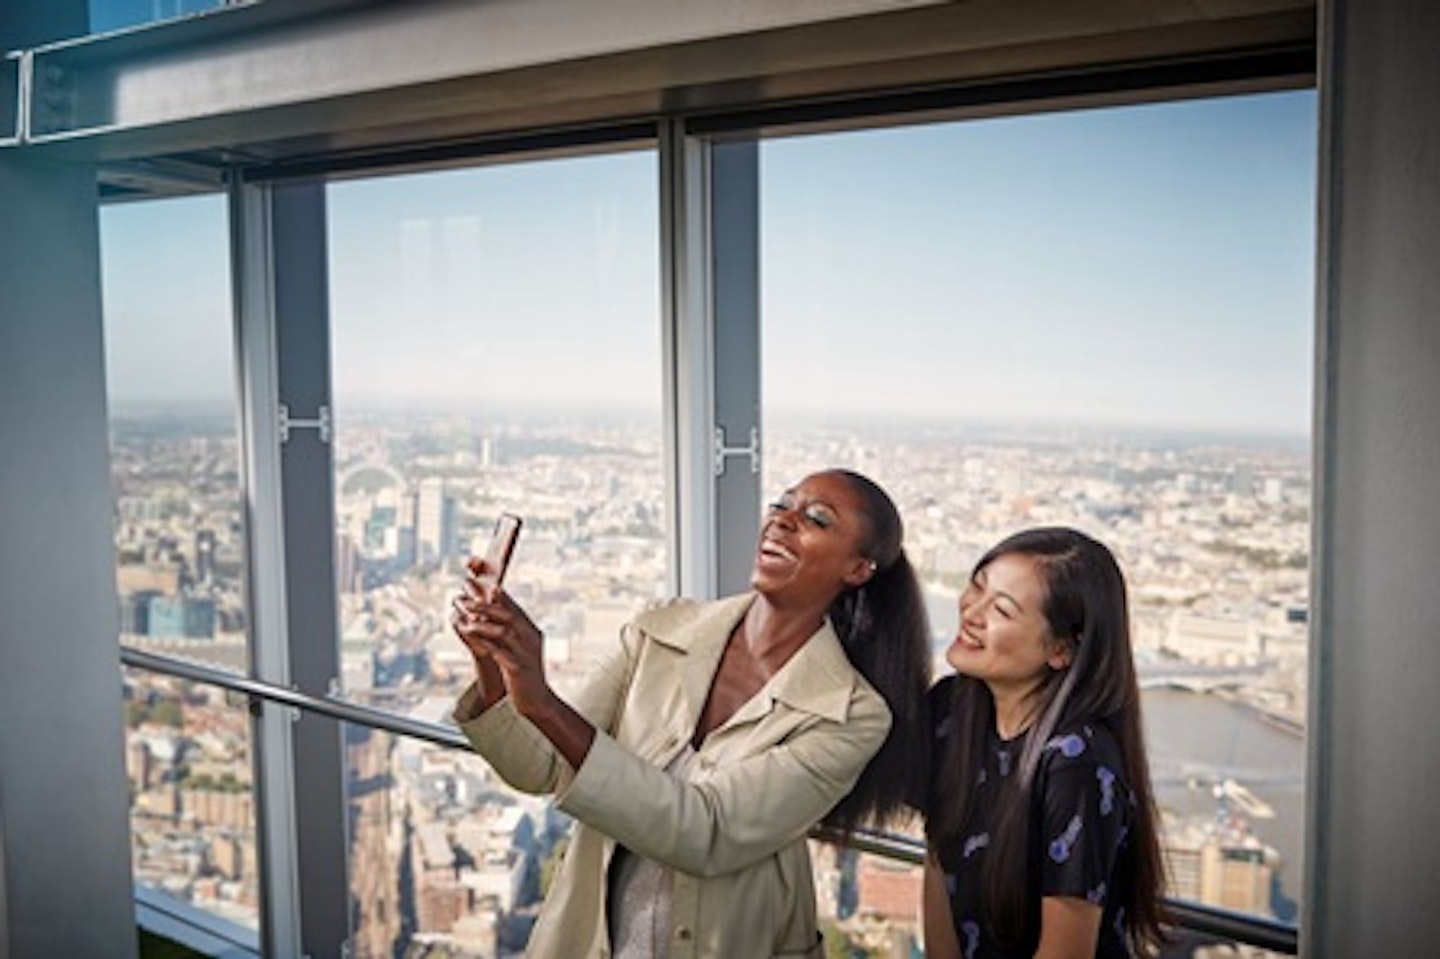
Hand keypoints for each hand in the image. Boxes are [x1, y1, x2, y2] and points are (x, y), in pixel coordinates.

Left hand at [453, 564, 554, 719]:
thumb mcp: (522, 648)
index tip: (483, 587)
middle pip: (509, 616)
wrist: (538, 701)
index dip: (499, 597)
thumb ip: (513, 631)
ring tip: (466, 622)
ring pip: (503, 632)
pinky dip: (485, 645)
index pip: (515, 609)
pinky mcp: (518, 669)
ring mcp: (526, 654)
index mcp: (532, 632)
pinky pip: (500, 653)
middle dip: (485, 607)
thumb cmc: (526, 673)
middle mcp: (531, 640)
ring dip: (482, 625)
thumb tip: (498, 614)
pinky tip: (473, 641)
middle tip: (466, 602)